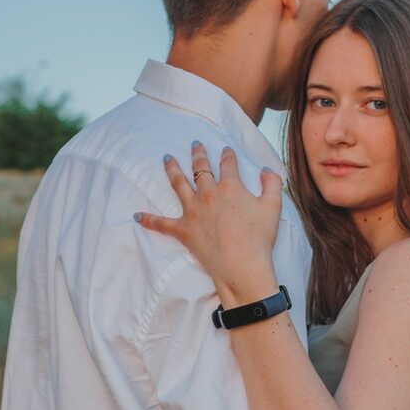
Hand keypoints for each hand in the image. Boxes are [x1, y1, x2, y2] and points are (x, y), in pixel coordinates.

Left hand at [135, 141, 283, 305]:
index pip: (228, 164)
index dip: (228, 155)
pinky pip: (162, 223)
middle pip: (201, 168)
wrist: (242, 265)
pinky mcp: (183, 230)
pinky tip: (136, 215)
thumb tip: (265, 169)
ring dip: (171, 169)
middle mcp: (208, 194)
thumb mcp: (273, 207)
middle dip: (198, 154)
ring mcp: (193, 211)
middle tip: (194, 144)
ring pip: (178, 184)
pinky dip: (148, 219)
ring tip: (166, 158)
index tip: (226, 150)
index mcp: (230, 186)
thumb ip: (272, 183)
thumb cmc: (259, 237)